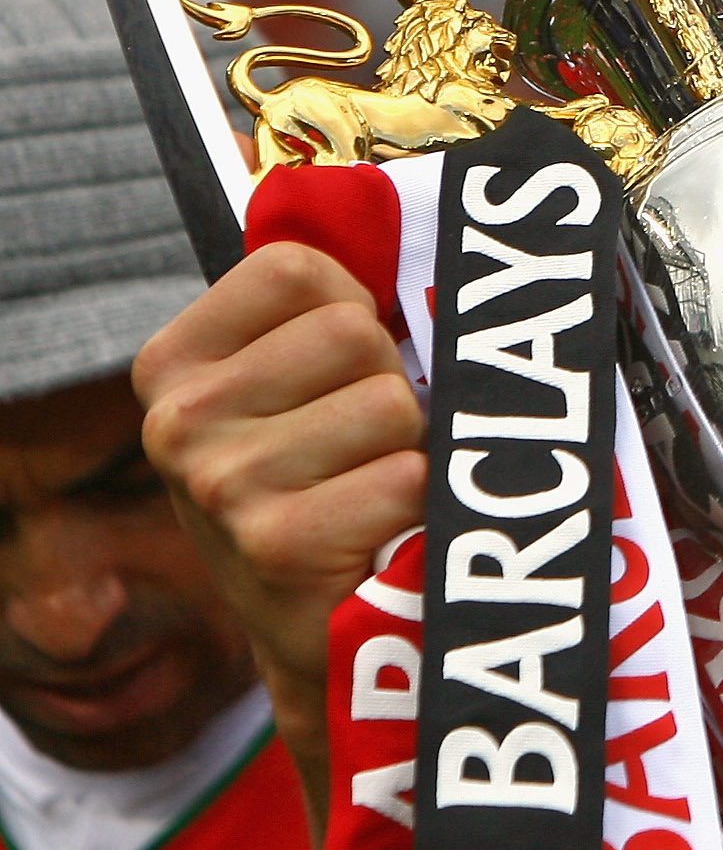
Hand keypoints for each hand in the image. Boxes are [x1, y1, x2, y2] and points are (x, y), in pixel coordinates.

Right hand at [133, 242, 425, 834]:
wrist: (325, 633)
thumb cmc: (330, 487)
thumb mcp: (299, 391)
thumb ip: (328, 307)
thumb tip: (416, 216)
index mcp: (174, 364)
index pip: (298, 268)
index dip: (355, 310)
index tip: (345, 368)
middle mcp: (177, 420)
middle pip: (354, 332)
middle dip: (392, 383)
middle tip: (369, 447)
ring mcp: (218, 481)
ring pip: (391, 401)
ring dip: (413, 446)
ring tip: (376, 489)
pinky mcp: (273, 541)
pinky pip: (409, 473)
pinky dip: (421, 501)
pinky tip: (381, 534)